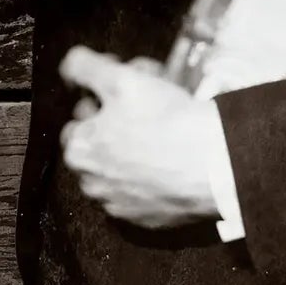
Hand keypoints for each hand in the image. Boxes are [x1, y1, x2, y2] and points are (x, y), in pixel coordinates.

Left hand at [57, 46, 223, 227]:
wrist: (215, 166)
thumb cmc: (165, 122)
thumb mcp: (121, 79)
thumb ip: (83, 67)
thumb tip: (69, 64)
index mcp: (79, 151)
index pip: (79, 118)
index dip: (102, 98)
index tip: (126, 89)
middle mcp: (93, 184)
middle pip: (100, 144)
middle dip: (119, 122)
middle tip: (149, 104)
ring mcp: (121, 206)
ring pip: (121, 169)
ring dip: (134, 150)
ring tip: (163, 130)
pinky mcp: (149, 220)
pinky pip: (145, 192)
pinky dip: (153, 176)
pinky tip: (172, 159)